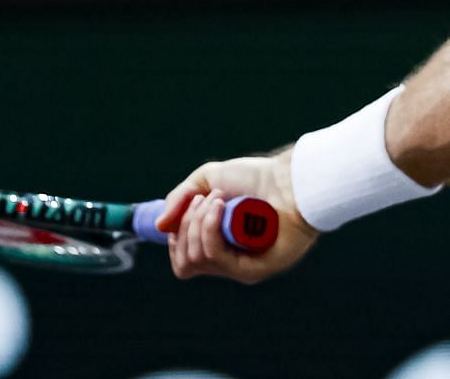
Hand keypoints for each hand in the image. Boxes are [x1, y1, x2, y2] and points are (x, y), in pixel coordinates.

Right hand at [155, 150, 319, 283]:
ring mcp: (242, 268)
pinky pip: (215, 257)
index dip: (177, 237)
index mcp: (220, 247)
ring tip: (218, 199)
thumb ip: (180, 199)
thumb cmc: (257, 177)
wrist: (290, 178)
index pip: (184, 261)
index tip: (189, 207)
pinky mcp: (254, 271)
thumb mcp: (209, 179)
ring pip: (196, 259)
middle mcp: (230, 262)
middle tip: (205, 199)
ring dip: (198, 223)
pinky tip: (220, 207)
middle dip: (186, 226)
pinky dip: (209, 229)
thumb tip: (159, 227)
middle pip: (185, 262)